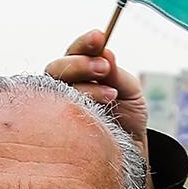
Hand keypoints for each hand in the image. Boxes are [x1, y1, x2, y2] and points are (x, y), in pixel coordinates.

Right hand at [45, 31, 149, 179]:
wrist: (130, 152)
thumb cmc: (128, 117)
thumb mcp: (131, 91)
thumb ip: (118, 74)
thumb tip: (106, 53)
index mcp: (81, 72)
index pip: (75, 51)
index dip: (85, 43)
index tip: (99, 36)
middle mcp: (64, 87)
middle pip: (57, 68)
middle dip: (80, 64)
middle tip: (104, 68)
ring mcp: (57, 108)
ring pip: (57, 90)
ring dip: (85, 89)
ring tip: (112, 95)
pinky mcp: (56, 131)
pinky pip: (57, 117)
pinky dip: (76, 112)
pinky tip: (96, 114)